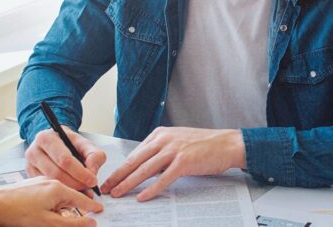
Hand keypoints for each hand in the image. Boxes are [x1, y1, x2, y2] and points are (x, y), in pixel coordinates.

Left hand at [0, 176, 102, 225]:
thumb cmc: (17, 214)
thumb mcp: (49, 223)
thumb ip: (72, 223)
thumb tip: (91, 223)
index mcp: (58, 188)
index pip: (81, 198)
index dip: (91, 206)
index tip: (100, 210)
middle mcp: (50, 182)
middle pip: (70, 196)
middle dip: (75, 208)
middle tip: (81, 219)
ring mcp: (39, 183)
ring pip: (58, 196)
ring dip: (61, 208)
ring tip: (56, 220)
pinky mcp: (30, 186)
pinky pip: (47, 195)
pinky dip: (51, 204)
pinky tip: (43, 213)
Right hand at [25, 126, 106, 192]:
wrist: (55, 142)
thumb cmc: (68, 143)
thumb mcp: (84, 143)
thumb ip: (94, 154)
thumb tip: (92, 170)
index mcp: (47, 138)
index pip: (64, 159)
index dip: (80, 172)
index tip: (92, 180)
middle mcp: (34, 151)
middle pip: (56, 173)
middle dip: (76, 183)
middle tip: (88, 187)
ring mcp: (30, 165)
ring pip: (51, 183)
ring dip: (69, 189)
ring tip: (82, 190)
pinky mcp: (30, 176)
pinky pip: (46, 188)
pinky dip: (61, 192)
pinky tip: (71, 190)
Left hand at [101, 126, 245, 201]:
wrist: (226, 144)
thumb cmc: (204, 145)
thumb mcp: (177, 142)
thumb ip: (160, 152)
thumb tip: (145, 169)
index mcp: (160, 134)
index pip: (134, 153)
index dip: (120, 168)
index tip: (110, 179)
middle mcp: (164, 140)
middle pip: (135, 161)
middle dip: (118, 176)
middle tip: (105, 188)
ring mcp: (173, 150)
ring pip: (144, 170)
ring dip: (128, 183)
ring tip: (117, 193)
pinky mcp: (184, 162)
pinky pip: (163, 179)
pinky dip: (151, 189)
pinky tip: (142, 197)